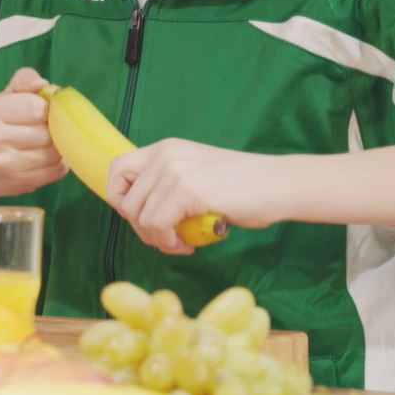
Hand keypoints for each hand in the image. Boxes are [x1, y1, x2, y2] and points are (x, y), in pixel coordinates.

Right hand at [0, 67, 67, 199]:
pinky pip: (57, 170)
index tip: (42, 110)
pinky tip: (45, 159)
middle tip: (45, 128)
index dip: (47, 107)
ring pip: (55, 152)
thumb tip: (45, 84)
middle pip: (48, 132)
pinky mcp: (19, 184)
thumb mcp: (1, 99)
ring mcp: (6, 166)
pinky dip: (58, 163)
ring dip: (57, 147)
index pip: (36, 108)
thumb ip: (23, 83)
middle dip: (53, 128)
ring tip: (45, 143)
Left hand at [106, 139, 287, 254]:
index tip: (143, 219)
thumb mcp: (195, 175)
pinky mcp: (186, 189)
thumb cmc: (242, 188)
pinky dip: (169, 243)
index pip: (117, 170)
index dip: (121, 199)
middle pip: (125, 201)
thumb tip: (140, 216)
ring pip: (140, 218)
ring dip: (158, 240)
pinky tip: (189, 245)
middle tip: (167, 239)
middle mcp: (164, 155)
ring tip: (182, 244)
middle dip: (142, 229)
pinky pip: (157, 226)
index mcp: (164, 149)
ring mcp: (174, 170)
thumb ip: (167, 186)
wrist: (278, 184)